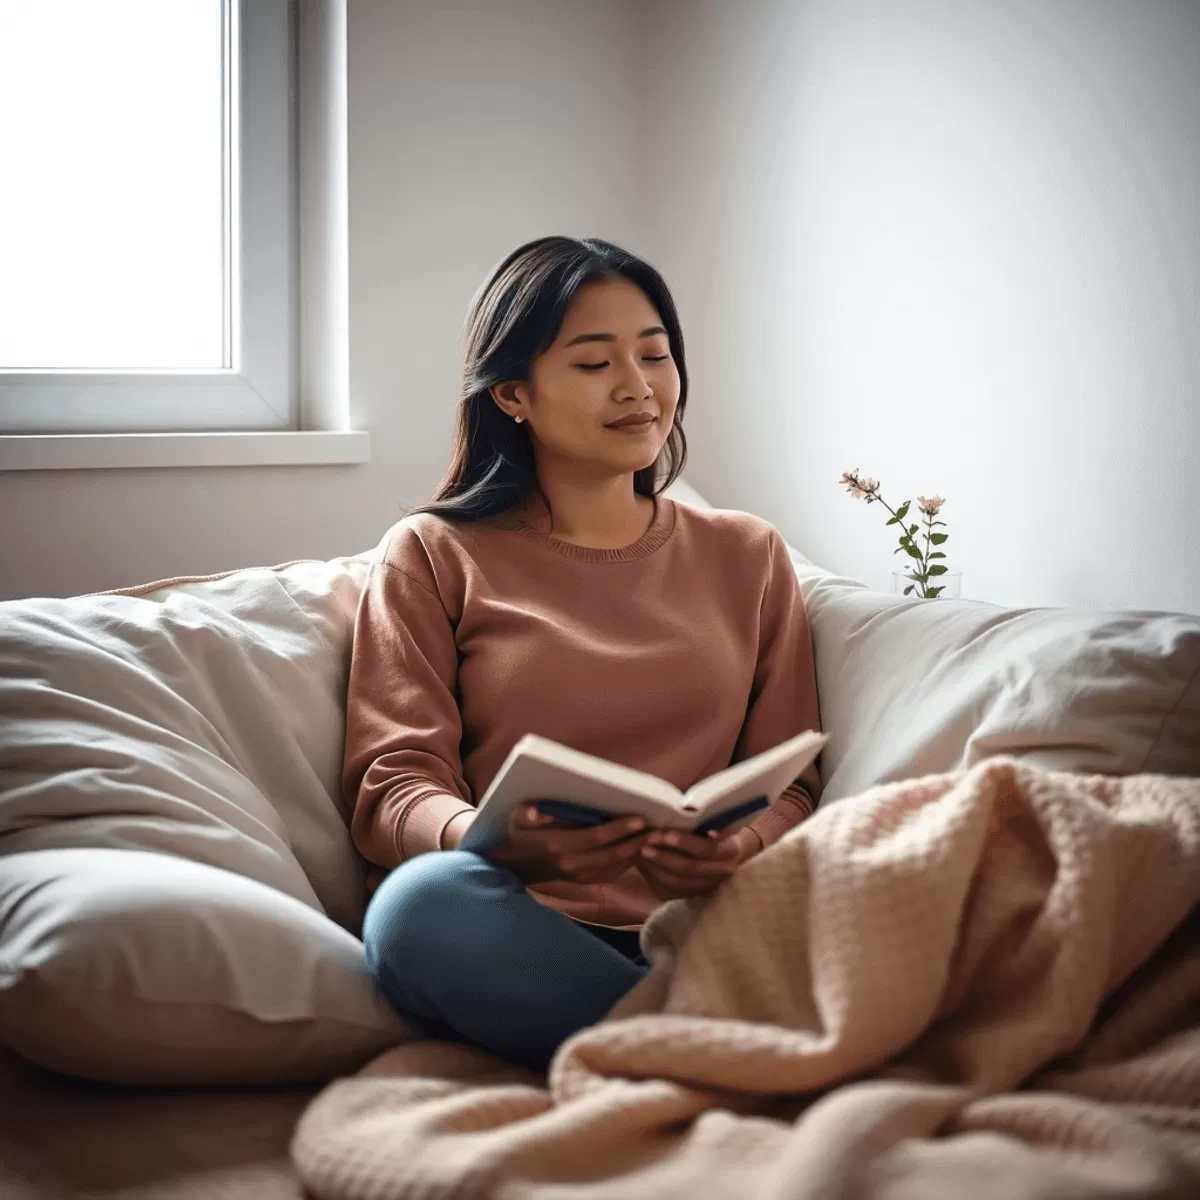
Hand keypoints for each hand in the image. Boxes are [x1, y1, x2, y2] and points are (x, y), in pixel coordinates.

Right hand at [485, 803, 651, 885]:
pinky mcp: (588, 881)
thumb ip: (526, 813)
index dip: (619, 828)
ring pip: (618, 864)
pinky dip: (632, 860)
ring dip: (639, 851)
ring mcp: (582, 876)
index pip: (596, 837)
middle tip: (660, 827)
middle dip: (638, 840)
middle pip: (613, 853)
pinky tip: (645, 847)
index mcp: (559, 845)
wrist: (519, 864)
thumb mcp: (517, 818)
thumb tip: (534, 812)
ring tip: (659, 837)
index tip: (640, 818)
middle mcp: (573, 864)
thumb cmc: (521, 832)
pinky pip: (615, 871)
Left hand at [635, 826, 757, 900]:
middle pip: (689, 868)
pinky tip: (641, 861)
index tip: (666, 834)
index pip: (707, 849)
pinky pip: (665, 890)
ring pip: (675, 882)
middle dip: (665, 855)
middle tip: (646, 842)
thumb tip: (712, 831)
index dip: (686, 842)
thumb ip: (714, 818)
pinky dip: (651, 875)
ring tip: (640, 849)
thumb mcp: (718, 816)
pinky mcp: (685, 895)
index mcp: (729, 850)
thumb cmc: (712, 824)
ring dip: (655, 865)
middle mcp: (720, 873)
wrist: (716, 849)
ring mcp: (703, 887)